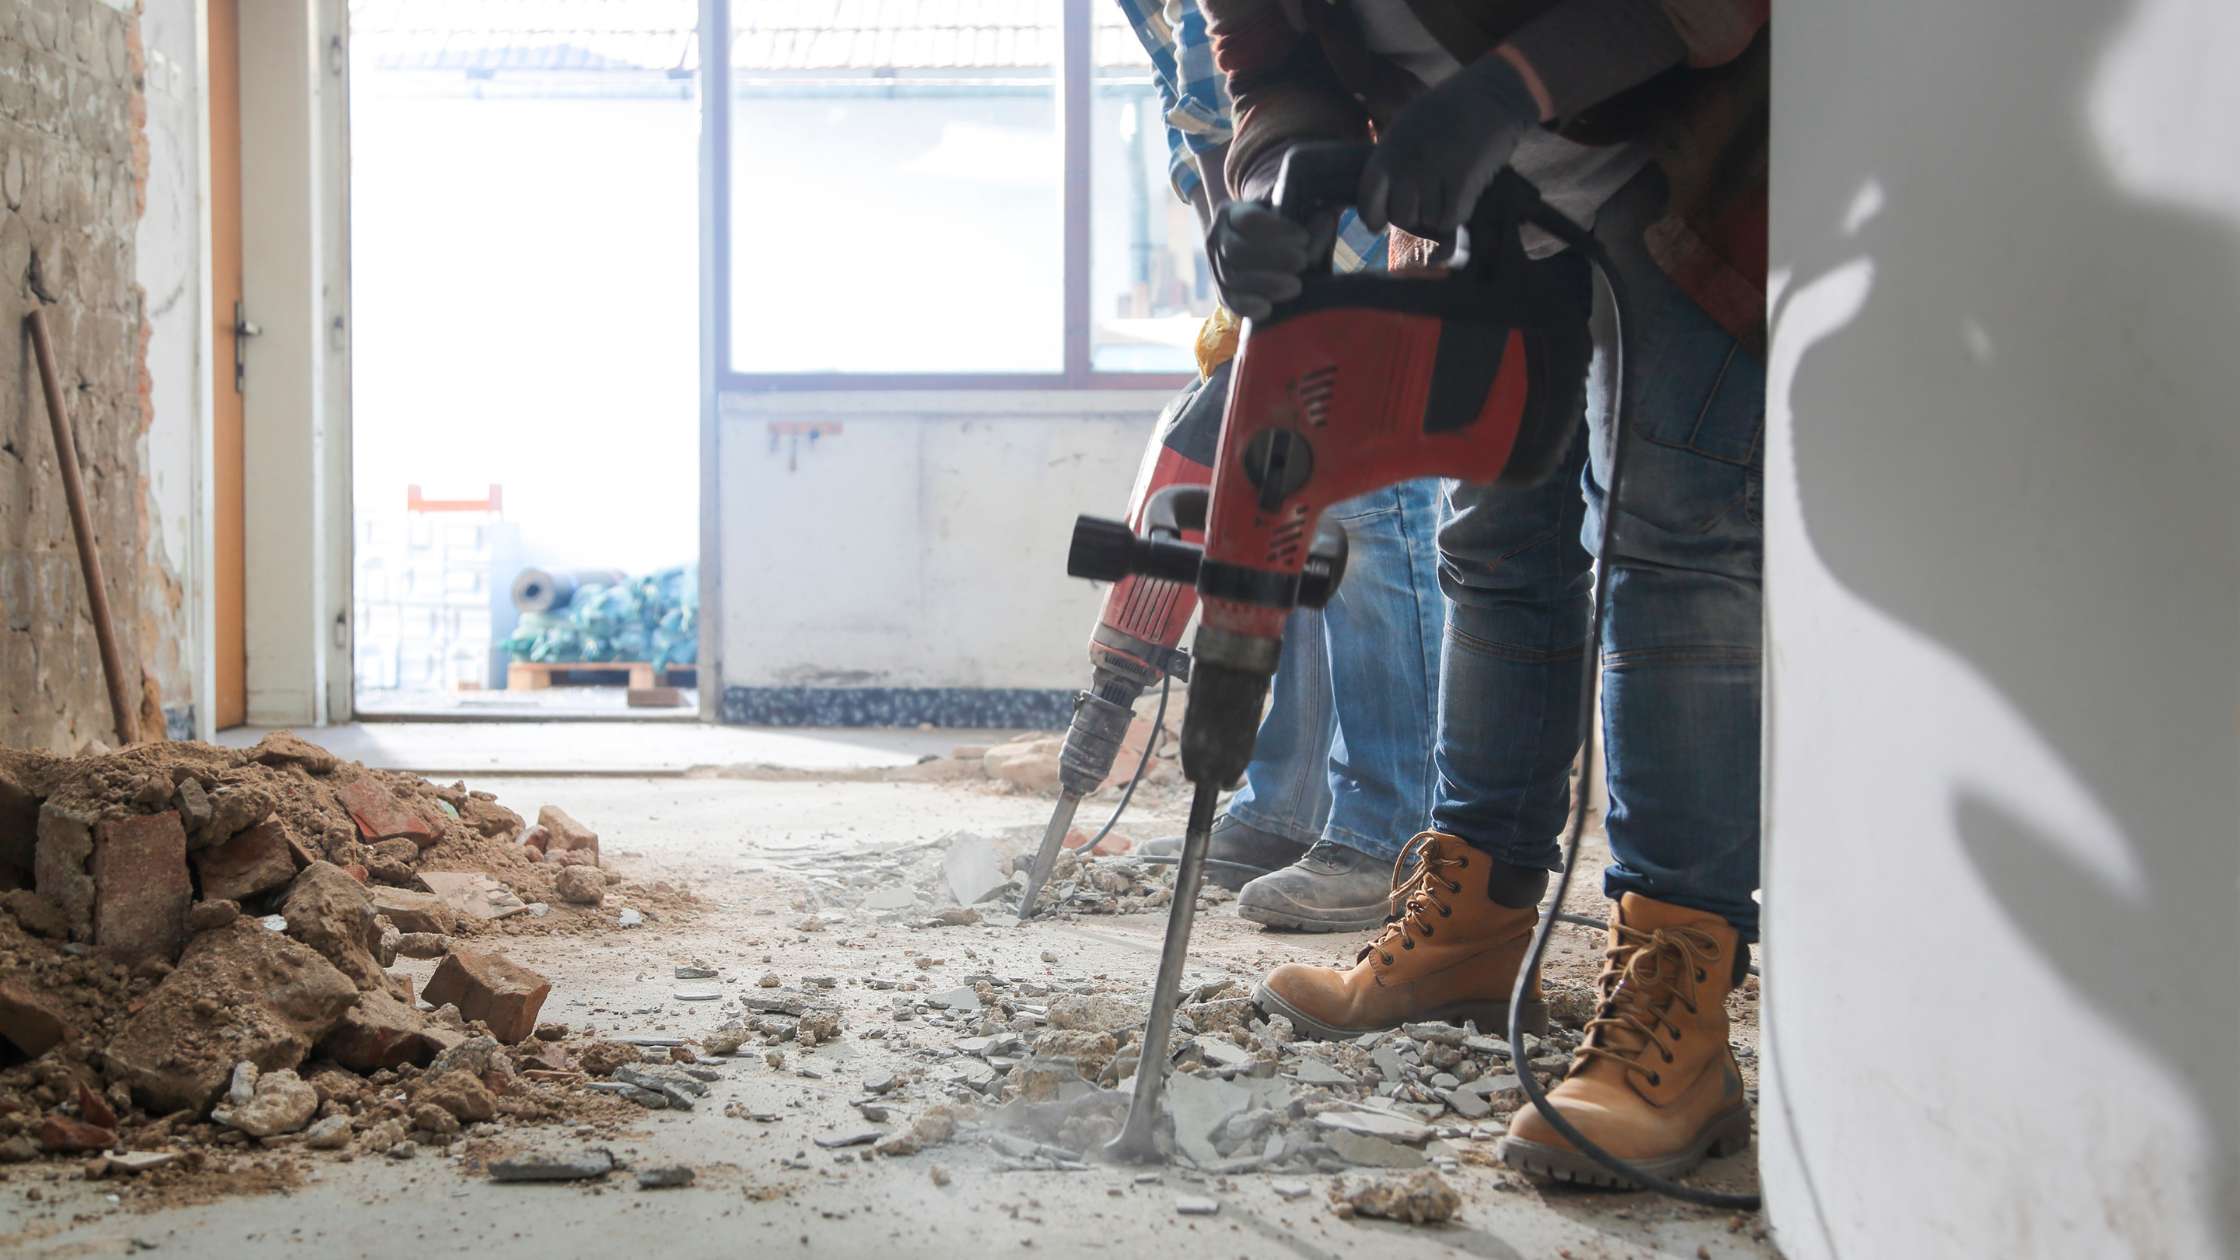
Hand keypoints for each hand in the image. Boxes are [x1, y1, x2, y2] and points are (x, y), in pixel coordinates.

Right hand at [1205, 199, 1330, 321]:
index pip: (1247, 220)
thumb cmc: (1284, 231)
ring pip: (1232, 277)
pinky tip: (1267, 309)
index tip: (1303, 237)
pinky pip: (1229, 300)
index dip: (1276, 229)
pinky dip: (1246, 306)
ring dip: (1265, 283)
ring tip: (1296, 286)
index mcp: (1232, 213)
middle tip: (1302, 262)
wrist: (1265, 250)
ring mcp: (1216, 266)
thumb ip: (1310, 223)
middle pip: (1237, 250)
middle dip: (1272, 257)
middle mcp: (1217, 238)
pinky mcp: (1222, 291)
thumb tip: (1324, 221)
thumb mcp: (1295, 221)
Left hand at [1359, 54, 1541, 236]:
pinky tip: (1462, 195)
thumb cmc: (1448, 109)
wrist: (1491, 94)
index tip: (1381, 224)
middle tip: (1426, 201)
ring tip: (1447, 189)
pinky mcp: (1461, 182)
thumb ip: (1391, 158)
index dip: (1374, 218)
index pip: (1369, 203)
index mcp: (1388, 151)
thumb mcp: (1406, 126)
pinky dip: (1457, 213)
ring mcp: (1433, 174)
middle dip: (1413, 215)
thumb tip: (1383, 194)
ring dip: (1438, 213)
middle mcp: (1406, 166)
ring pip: (1427, 221)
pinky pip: (1451, 219)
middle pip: (1400, 218)